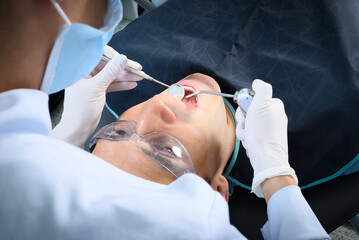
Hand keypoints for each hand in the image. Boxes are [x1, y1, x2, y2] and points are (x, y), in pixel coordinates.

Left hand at [51, 46, 142, 147]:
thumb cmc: (81, 109)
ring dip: (126, 76)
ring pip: (112, 75)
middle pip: (108, 65)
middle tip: (138, 70)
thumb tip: (123, 58)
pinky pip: (112, 84)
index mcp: (81, 68)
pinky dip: (122, 85)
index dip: (114, 56)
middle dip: (124, 68)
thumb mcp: (97, 88)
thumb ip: (110, 72)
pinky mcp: (98, 90)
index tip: (126, 61)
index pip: (99, 54)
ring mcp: (93, 82)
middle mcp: (86, 73)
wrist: (78, 129)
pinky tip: (132, 84)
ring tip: (140, 78)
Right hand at [235, 79, 297, 197]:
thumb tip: (257, 82)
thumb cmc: (263, 132)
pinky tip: (251, 143)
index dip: (245, 105)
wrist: (266, 157)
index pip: (253, 99)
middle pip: (248, 112)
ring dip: (243, 131)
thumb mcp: (261, 104)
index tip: (245, 110)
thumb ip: (261, 89)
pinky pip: (249, 136)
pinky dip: (247, 139)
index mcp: (274, 106)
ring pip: (247, 125)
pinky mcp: (263, 141)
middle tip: (247, 124)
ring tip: (249, 136)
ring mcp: (268, 130)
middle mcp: (273, 117)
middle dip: (243, 120)